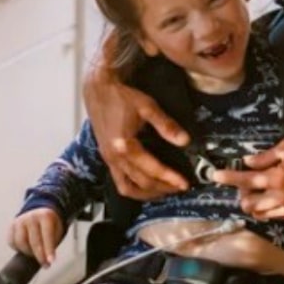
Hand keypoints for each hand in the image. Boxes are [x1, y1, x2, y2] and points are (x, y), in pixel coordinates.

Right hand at [9, 208, 64, 266]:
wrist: (38, 212)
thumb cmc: (49, 224)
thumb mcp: (57, 229)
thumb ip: (52, 242)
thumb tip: (46, 259)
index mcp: (45, 216)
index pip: (47, 235)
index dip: (49, 250)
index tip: (51, 262)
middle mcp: (31, 217)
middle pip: (34, 241)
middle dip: (40, 256)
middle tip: (45, 265)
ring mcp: (20, 221)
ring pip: (21, 243)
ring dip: (28, 253)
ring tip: (35, 255)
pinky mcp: (12, 226)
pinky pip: (12, 242)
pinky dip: (18, 249)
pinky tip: (26, 249)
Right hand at [83, 47, 190, 199]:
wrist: (98, 89)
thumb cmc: (121, 96)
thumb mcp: (147, 107)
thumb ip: (166, 125)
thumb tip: (185, 141)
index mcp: (124, 145)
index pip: (152, 169)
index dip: (170, 178)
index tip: (185, 183)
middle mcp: (114, 156)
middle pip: (141, 183)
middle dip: (163, 188)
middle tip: (180, 188)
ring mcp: (108, 159)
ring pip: (128, 188)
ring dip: (148, 194)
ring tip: (166, 190)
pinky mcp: (107, 158)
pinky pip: (119, 182)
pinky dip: (134, 189)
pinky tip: (148, 187)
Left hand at [213, 138, 283, 218]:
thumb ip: (265, 158)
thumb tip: (247, 162)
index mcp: (276, 178)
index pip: (245, 180)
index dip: (228, 177)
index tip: (215, 175)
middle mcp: (280, 197)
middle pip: (248, 203)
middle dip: (242, 194)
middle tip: (244, 183)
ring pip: (259, 213)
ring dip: (253, 203)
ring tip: (256, 191)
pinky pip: (273, 215)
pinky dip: (266, 208)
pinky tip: (269, 197)